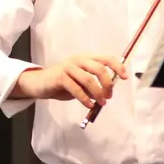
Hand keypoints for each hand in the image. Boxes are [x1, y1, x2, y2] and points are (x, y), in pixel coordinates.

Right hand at [13, 54, 127, 107]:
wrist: (39, 83)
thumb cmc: (62, 83)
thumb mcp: (80, 82)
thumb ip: (93, 84)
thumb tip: (107, 93)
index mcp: (85, 58)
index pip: (106, 58)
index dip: (117, 66)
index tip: (125, 77)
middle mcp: (78, 60)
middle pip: (99, 68)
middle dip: (107, 84)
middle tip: (108, 96)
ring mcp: (68, 67)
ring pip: (88, 79)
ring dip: (98, 93)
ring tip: (100, 103)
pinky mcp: (60, 77)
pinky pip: (76, 88)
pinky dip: (85, 98)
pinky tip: (88, 104)